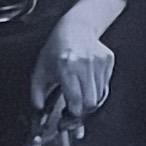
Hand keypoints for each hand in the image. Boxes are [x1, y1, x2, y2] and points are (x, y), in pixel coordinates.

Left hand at [32, 0, 119, 121]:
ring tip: (79, 96)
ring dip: (90, 101)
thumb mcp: (40, 71)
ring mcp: (99, 61)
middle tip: (73, 111)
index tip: (66, 119)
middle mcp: (85, 63)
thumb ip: (37, 95)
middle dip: (82, 112)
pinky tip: (87, 84)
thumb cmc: (55, 49)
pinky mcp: (108, 60)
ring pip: (100, 95)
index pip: (76, 100)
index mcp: (67, 67)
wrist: (75, 27)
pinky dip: (97, 90)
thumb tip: (39, 113)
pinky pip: (105, 85)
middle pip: (91, 102)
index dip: (72, 115)